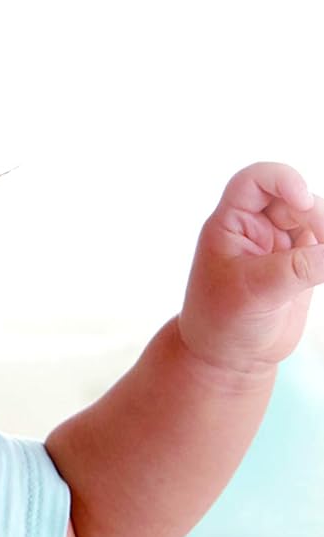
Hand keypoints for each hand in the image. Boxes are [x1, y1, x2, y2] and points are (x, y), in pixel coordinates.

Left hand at [177, 162, 322, 379]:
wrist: (228, 357)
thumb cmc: (223, 321)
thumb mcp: (257, 291)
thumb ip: (299, 268)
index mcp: (229, 224)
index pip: (254, 181)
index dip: (282, 180)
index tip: (301, 200)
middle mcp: (255, 228)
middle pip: (295, 200)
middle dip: (315, 215)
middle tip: (323, 244)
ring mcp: (279, 245)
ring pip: (316, 220)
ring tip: (322, 264)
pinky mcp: (301, 264)